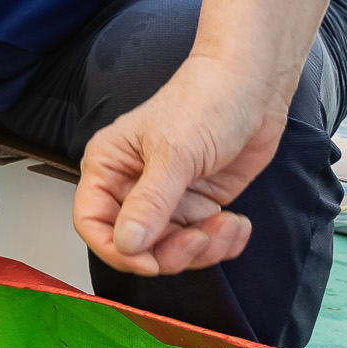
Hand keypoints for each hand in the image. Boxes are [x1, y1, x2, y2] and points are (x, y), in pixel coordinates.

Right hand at [74, 55, 282, 275]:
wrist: (253, 86)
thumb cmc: (205, 101)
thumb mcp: (175, 154)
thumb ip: (149, 203)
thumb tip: (125, 244)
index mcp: (109, 167)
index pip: (92, 222)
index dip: (116, 249)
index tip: (148, 260)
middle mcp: (133, 187)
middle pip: (136, 245)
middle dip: (171, 252)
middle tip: (199, 239)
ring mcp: (168, 199)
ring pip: (171, 249)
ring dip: (204, 248)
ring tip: (228, 223)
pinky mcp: (199, 204)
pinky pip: (203, 241)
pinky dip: (224, 242)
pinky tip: (238, 222)